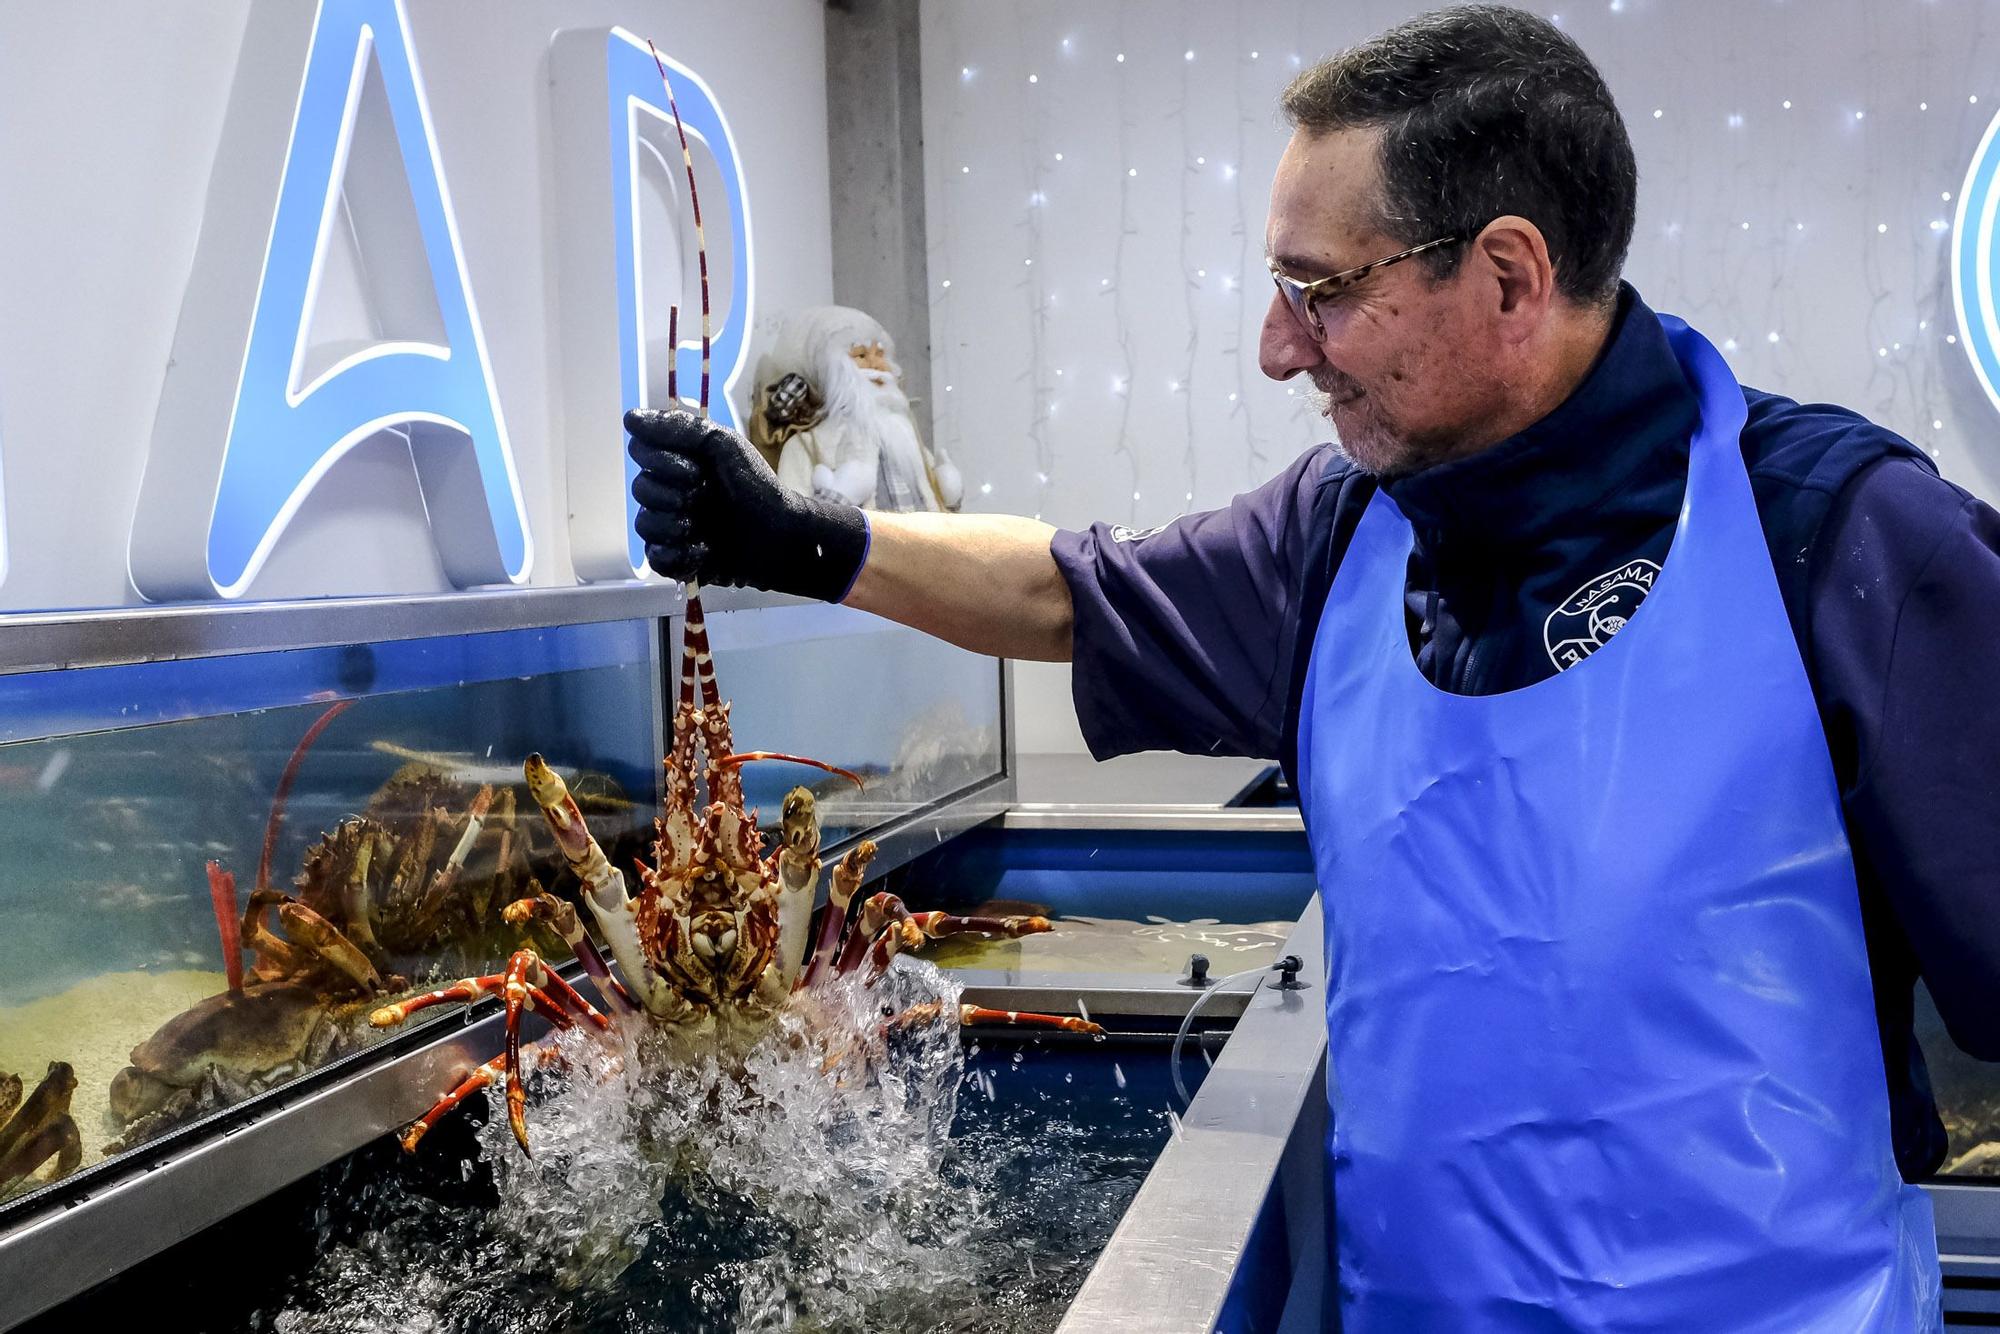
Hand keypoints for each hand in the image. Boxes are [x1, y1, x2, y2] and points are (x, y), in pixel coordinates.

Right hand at [627, 408, 869, 601]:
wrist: (781, 535)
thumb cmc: (756, 486)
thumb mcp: (723, 445)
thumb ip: (679, 428)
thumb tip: (630, 417)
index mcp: (678, 462)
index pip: (640, 452)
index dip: (661, 461)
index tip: (695, 468)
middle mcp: (670, 492)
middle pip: (640, 488)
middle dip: (673, 494)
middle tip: (706, 497)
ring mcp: (673, 527)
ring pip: (645, 524)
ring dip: (675, 525)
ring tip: (705, 528)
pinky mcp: (679, 560)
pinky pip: (656, 559)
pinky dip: (679, 556)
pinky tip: (705, 551)